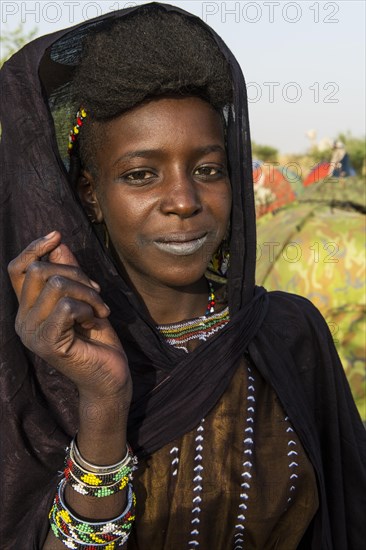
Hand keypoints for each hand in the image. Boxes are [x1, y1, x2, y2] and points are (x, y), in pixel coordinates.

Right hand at [8, 231, 131, 402]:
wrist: (110, 377)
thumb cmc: (97, 339)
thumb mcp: (84, 298)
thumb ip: (68, 273)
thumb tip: (57, 243)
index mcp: (28, 309)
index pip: (17, 269)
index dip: (34, 247)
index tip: (56, 236)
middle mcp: (23, 321)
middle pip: (39, 270)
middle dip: (76, 273)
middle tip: (96, 292)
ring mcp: (32, 334)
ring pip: (55, 285)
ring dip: (87, 292)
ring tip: (100, 309)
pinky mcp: (48, 344)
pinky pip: (66, 307)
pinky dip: (87, 308)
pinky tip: (94, 321)